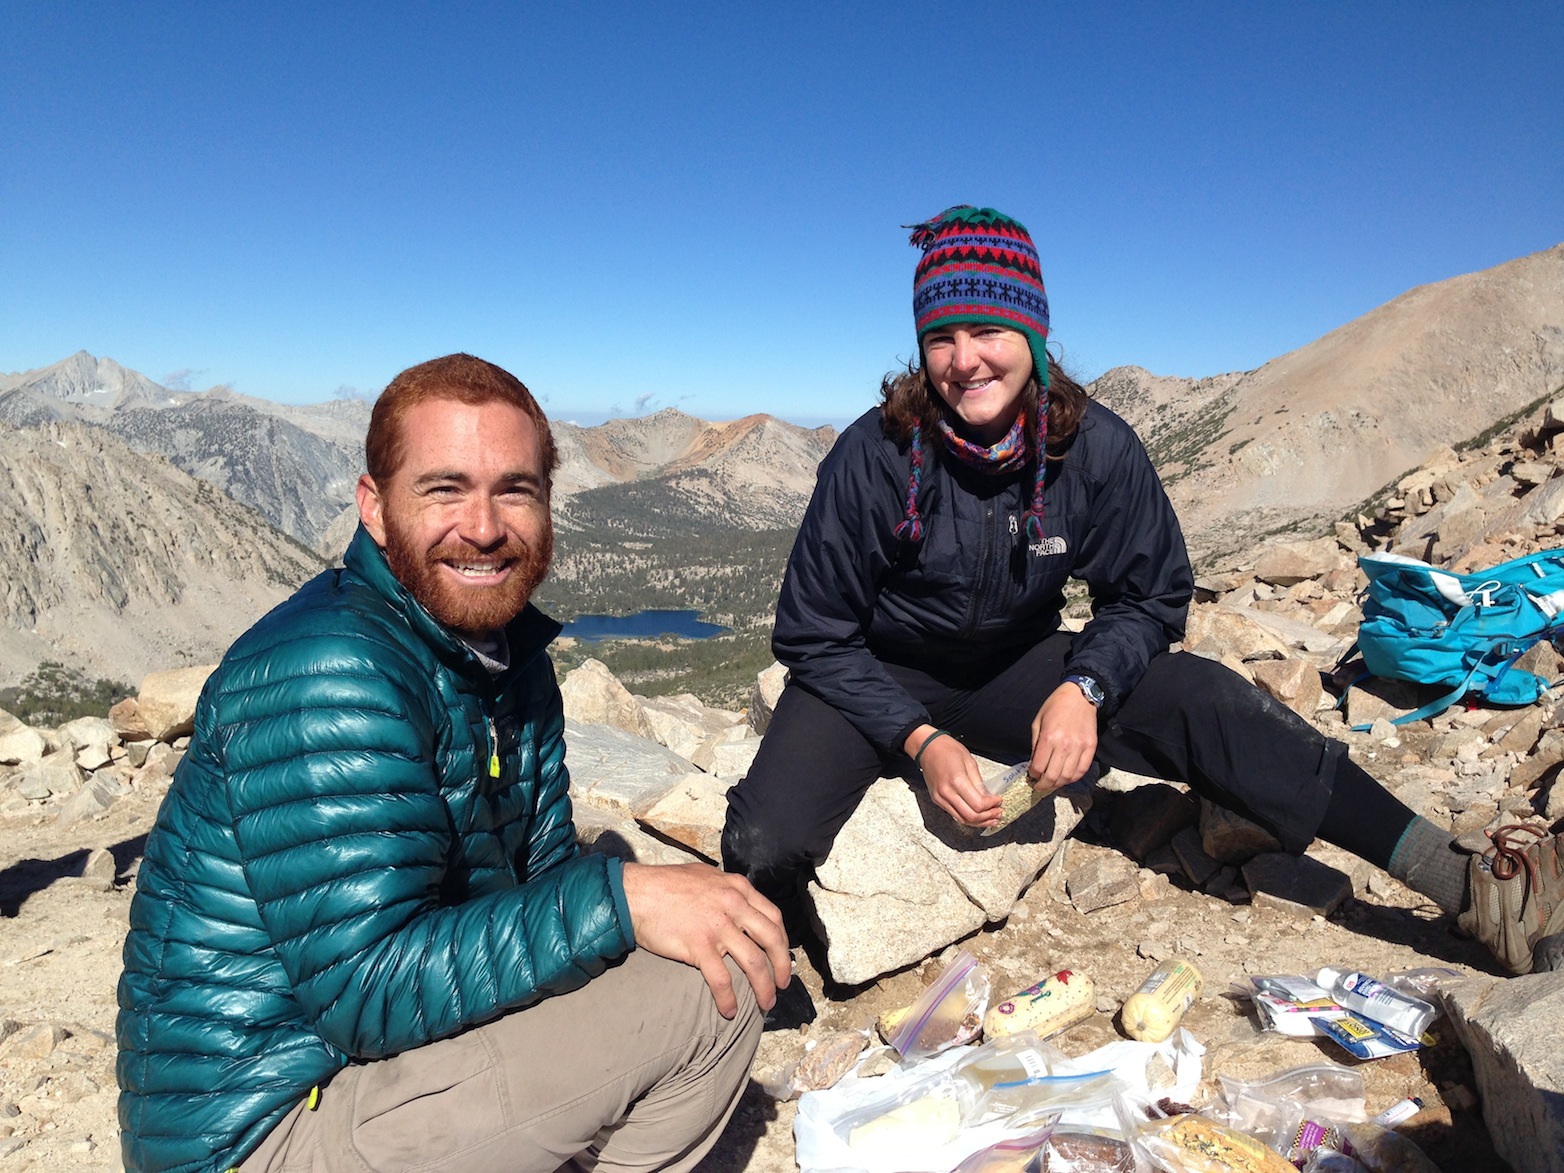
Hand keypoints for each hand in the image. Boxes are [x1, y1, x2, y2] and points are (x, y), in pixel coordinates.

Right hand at [619, 862, 790, 1017]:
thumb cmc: (666, 884)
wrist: (636, 893)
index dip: (782, 941)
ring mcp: (717, 926)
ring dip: (763, 987)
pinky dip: (728, 998)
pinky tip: (729, 1010)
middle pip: (771, 939)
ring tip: (765, 1003)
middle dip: (782, 966)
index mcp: (737, 888)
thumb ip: (726, 890)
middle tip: (782, 984)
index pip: (773, 916)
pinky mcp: (698, 945)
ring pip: (753, 962)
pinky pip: (721, 978)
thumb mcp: (706, 877)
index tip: (782, 957)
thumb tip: (739, 905)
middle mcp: (733, 905)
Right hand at [907, 725, 1002, 827]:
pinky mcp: (937, 800)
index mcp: (957, 781)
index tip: (999, 801)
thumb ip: (979, 784)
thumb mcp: (970, 763)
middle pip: (971, 816)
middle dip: (988, 817)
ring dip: (979, 822)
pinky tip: (978, 816)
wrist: (928, 748)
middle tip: (998, 813)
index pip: (978, 804)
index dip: (992, 806)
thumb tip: (989, 799)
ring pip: (963, 819)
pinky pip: (955, 815)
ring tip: (991, 819)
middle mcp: (947, 792)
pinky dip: (968, 818)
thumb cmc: (949, 750)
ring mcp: (940, 798)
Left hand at [1028, 682, 1099, 791]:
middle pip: (1053, 776)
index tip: (1031, 776)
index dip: (1033, 775)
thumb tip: (1033, 764)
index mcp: (1049, 737)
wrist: (1080, 696)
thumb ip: (1035, 744)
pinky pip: (1082, 770)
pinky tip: (1066, 778)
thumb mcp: (1038, 722)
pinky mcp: (1091, 747)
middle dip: (1044, 785)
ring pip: (1068, 776)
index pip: (1038, 767)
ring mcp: (1080, 747)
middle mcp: (1065, 744)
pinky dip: (1073, 778)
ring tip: (1052, 784)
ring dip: (1058, 784)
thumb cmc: (1055, 706)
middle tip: (1040, 786)